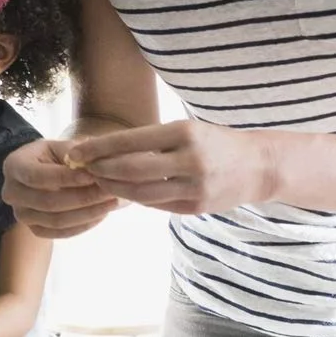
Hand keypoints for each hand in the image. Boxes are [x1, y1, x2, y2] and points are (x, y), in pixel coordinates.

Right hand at [2, 137, 120, 237]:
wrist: (45, 172)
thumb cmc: (54, 155)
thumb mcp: (60, 145)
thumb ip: (74, 151)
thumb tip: (91, 162)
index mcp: (14, 166)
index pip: (38, 176)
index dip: (67, 178)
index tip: (93, 175)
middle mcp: (11, 193)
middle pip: (48, 202)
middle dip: (82, 197)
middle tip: (109, 190)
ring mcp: (21, 215)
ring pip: (56, 220)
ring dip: (87, 213)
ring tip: (111, 202)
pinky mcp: (34, 229)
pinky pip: (60, 233)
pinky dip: (83, 225)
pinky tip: (101, 214)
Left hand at [64, 118, 273, 215]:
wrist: (259, 166)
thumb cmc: (214, 142)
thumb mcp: (188, 129)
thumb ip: (153, 140)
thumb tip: (107, 149)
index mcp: (184, 132)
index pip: (130, 140)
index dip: (99, 148)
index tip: (76, 151)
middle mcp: (190, 159)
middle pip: (131, 169)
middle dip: (101, 170)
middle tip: (80, 169)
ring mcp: (195, 186)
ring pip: (141, 192)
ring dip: (114, 188)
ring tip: (96, 181)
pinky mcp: (197, 208)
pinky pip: (157, 205)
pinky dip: (137, 198)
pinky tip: (123, 193)